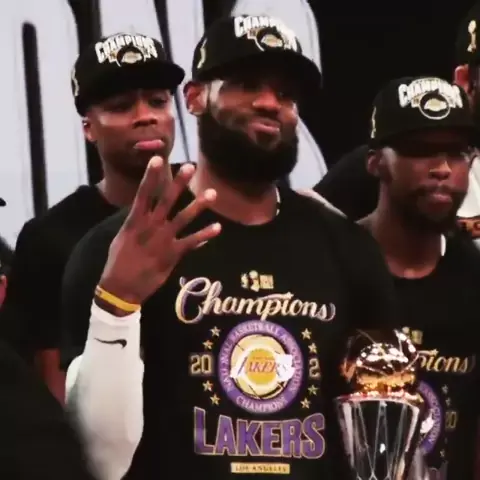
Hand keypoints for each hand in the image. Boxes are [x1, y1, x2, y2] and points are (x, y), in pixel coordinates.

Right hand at [99, 156, 219, 308]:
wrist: (121, 288)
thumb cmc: (119, 262)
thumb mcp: (123, 238)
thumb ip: (135, 222)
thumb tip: (142, 209)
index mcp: (134, 221)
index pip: (143, 193)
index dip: (150, 176)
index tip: (157, 159)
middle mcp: (150, 227)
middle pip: (166, 200)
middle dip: (178, 183)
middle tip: (190, 166)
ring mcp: (163, 240)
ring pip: (183, 218)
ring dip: (198, 205)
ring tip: (212, 192)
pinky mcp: (173, 254)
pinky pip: (192, 242)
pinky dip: (205, 235)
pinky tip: (218, 228)